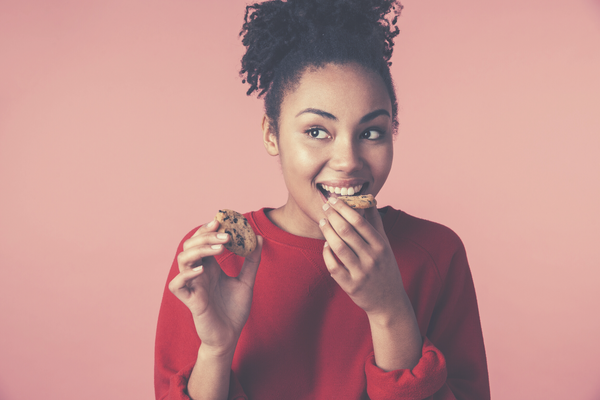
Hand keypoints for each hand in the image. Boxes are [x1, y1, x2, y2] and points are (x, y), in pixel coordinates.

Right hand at [169, 219, 262, 354]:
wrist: (230, 336)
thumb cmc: (235, 309)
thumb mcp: (247, 281)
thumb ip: (251, 261)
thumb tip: (258, 237)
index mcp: (209, 266)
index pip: (202, 240)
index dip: (208, 229)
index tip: (222, 221)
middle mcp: (198, 273)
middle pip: (191, 245)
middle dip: (206, 236)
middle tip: (226, 236)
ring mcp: (192, 286)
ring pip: (183, 260)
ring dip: (199, 250)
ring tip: (219, 248)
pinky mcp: (190, 301)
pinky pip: (177, 285)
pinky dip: (187, 275)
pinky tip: (202, 270)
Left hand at [319, 199, 406, 316]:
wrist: (389, 302)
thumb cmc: (385, 268)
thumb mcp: (385, 245)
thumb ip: (376, 224)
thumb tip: (369, 200)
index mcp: (381, 245)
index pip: (360, 221)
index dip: (344, 208)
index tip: (334, 199)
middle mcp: (372, 258)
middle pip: (347, 231)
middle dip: (333, 216)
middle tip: (324, 207)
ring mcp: (361, 272)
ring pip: (338, 247)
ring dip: (327, 231)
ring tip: (322, 222)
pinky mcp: (351, 285)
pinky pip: (333, 266)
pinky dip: (327, 253)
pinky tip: (326, 245)